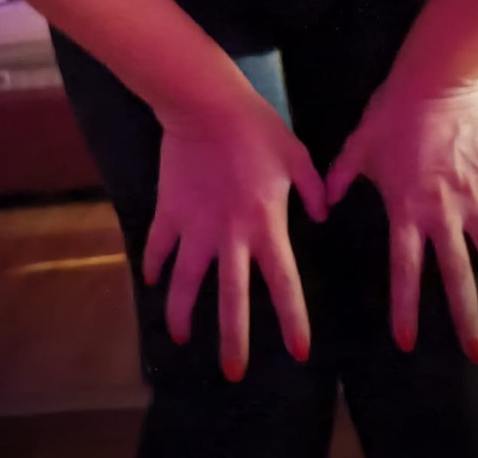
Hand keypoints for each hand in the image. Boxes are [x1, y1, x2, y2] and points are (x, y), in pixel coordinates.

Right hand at [142, 91, 327, 381]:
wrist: (206, 104)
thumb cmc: (256, 127)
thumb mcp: (296, 155)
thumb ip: (313, 188)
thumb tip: (325, 215)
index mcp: (266, 224)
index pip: (283, 283)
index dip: (291, 320)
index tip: (298, 352)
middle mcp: (229, 235)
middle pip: (230, 298)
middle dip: (233, 339)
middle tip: (234, 372)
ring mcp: (194, 226)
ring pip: (184, 282)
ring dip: (181, 313)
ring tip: (180, 338)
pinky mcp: (168, 211)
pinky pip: (157, 247)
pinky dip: (153, 266)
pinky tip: (152, 282)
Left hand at [324, 76, 477, 364]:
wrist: (437, 80)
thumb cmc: (393, 112)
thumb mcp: (359, 145)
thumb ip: (341, 177)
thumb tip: (325, 202)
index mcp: (407, 209)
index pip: (406, 271)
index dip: (406, 309)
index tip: (407, 342)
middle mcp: (444, 212)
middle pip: (459, 278)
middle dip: (467, 320)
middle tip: (476, 354)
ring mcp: (475, 198)